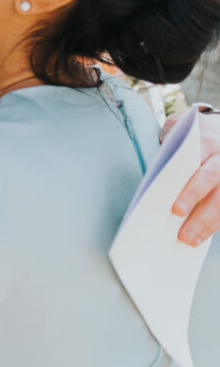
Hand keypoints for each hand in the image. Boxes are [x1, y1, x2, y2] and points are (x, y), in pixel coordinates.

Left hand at [171, 109, 219, 245]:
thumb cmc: (192, 132)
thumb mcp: (178, 125)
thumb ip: (167, 139)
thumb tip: (154, 168)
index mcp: (207, 141)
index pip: (200, 171)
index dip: (190, 192)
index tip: (176, 211)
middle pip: (213, 189)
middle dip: (198, 213)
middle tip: (182, 233)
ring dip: (207, 224)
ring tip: (189, 241)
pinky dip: (215, 223)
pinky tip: (202, 235)